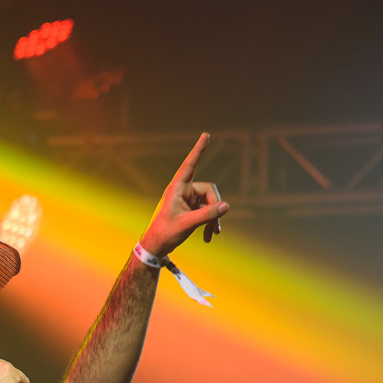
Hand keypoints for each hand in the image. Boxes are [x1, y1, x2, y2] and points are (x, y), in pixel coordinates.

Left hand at [139, 132, 228, 257]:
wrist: (156, 246)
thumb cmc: (165, 233)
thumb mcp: (187, 224)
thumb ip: (207, 215)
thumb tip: (226, 206)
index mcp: (177, 188)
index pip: (189, 165)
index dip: (198, 150)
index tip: (206, 135)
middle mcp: (183, 191)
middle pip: (209, 191)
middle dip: (215, 207)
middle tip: (214, 225)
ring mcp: (188, 200)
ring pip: (210, 203)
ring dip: (213, 219)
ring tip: (211, 234)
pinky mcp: (192, 209)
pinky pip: (207, 211)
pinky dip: (210, 223)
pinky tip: (209, 236)